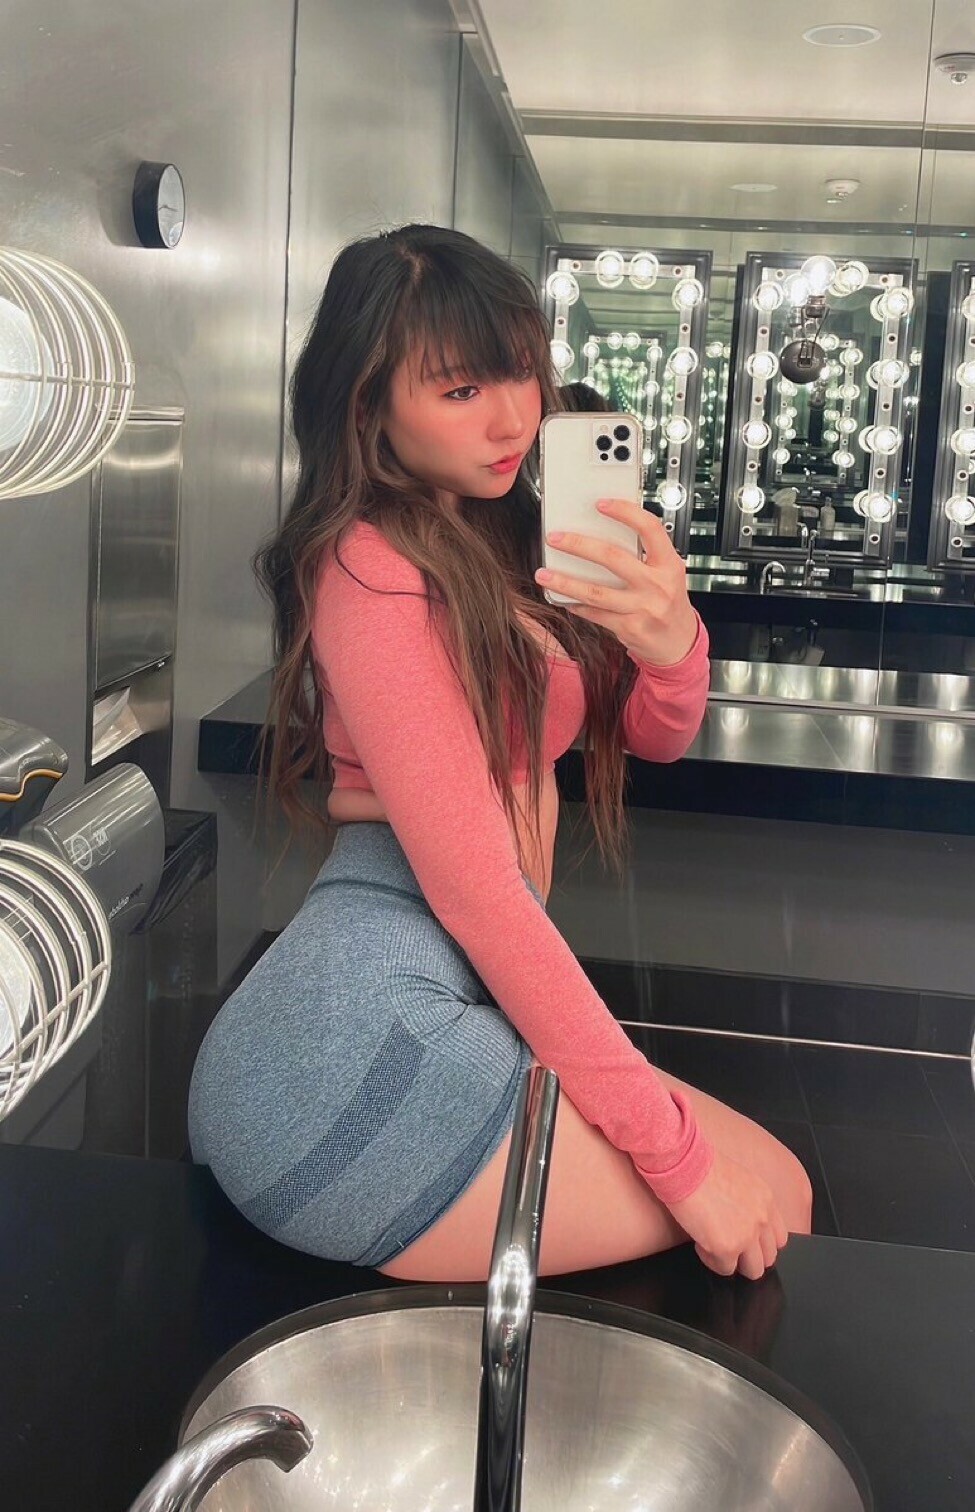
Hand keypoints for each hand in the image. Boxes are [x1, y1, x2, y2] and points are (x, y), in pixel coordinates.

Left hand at [535, 498, 698, 666]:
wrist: (679, 642)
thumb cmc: (668, 602)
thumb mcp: (666, 573)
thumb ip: (643, 555)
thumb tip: (600, 532)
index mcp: (669, 564)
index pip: (650, 529)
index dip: (625, 512)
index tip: (600, 504)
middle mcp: (658, 585)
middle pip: (613, 558)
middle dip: (579, 545)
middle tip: (555, 538)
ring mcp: (643, 609)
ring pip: (596, 592)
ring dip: (565, 582)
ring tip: (544, 574)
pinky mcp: (630, 628)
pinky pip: (595, 614)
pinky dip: (576, 605)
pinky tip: (564, 599)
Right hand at [664, 1149, 789, 1281]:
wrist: (684, 1165)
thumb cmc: (701, 1165)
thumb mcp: (738, 1179)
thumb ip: (748, 1202)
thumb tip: (740, 1219)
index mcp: (766, 1200)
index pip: (779, 1238)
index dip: (762, 1244)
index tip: (748, 1243)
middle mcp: (761, 1220)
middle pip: (768, 1258)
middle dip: (748, 1256)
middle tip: (729, 1247)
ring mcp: (746, 1236)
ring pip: (752, 1270)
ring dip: (734, 1262)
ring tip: (714, 1246)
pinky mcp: (726, 1248)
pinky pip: (724, 1269)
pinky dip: (711, 1260)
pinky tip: (700, 1243)